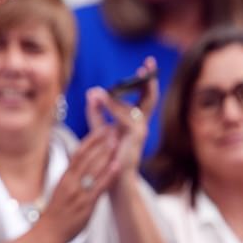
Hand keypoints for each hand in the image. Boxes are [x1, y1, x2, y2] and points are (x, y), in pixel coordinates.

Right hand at [37, 127, 117, 242]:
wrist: (48, 232)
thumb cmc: (56, 213)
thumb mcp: (61, 189)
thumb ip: (72, 178)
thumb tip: (81, 165)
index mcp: (65, 177)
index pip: (78, 153)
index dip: (91, 140)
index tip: (102, 130)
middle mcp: (71, 182)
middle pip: (86, 157)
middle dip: (100, 142)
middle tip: (112, 129)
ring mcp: (78, 193)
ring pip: (93, 168)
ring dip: (106, 153)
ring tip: (117, 140)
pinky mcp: (86, 205)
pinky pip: (99, 187)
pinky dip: (108, 175)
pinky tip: (116, 165)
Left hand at [85, 57, 157, 176]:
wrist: (113, 178)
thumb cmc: (108, 154)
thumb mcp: (99, 128)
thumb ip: (96, 111)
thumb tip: (92, 91)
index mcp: (135, 120)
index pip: (144, 96)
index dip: (146, 80)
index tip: (147, 64)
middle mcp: (141, 124)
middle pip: (150, 98)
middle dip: (149, 80)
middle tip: (148, 64)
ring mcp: (140, 131)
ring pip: (132, 107)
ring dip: (115, 98)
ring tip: (98, 91)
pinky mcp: (135, 139)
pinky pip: (124, 120)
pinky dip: (112, 109)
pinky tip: (100, 99)